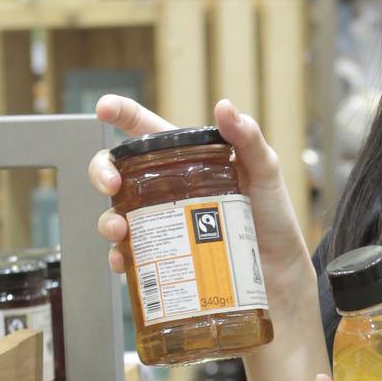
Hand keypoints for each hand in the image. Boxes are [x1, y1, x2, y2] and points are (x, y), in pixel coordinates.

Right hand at [88, 94, 312, 290]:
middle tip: (111, 183)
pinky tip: (124, 262)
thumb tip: (225, 106)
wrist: (280, 274)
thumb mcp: (266, 173)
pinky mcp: (163, 259)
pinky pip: (129, 257)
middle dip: (101, 172)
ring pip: (116, 216)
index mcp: (186, 161)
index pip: (146, 131)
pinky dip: (119, 259)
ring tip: (120, 231)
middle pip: (117, 172)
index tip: (104, 109)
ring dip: (107, 221)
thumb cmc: (273, 220)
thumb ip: (248, 139)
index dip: (121, 114)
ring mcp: (162, 225)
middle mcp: (166, 191)